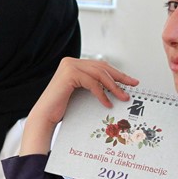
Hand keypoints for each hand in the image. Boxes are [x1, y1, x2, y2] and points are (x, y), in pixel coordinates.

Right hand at [21, 58, 138, 154]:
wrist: (45, 116)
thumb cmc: (61, 107)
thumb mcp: (81, 92)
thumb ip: (92, 84)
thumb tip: (116, 86)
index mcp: (73, 63)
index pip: (100, 66)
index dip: (116, 73)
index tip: (130, 81)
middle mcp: (70, 62)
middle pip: (102, 67)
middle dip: (119, 77)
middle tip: (132, 85)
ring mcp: (69, 66)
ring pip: (99, 74)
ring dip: (113, 87)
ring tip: (122, 97)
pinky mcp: (69, 74)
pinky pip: (92, 83)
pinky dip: (102, 94)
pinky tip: (107, 103)